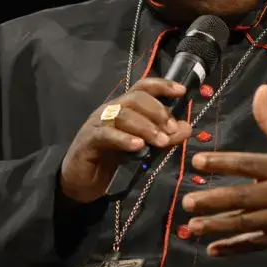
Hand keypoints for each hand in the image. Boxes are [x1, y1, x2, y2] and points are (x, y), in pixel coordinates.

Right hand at [60, 78, 192, 202]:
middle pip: (135, 98)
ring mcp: (97, 123)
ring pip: (123, 115)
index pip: (143, 87)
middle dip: (158, 111)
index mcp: (123, 107)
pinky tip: (138, 146)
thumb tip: (187, 128)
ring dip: (146, 127)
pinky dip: (124, 139)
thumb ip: (164, 137)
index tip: (182, 91)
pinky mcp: (89, 141)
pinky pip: (107, 135)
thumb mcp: (142, 147)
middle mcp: (110, 109)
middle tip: (171, 130)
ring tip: (161, 142)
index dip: (162, 85)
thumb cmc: (111, 159)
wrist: (79, 181)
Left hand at [180, 84, 266, 255]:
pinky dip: (233, 248)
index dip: (221, 162)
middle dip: (213, 201)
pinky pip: (254, 244)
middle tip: (186, 202)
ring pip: (244, 224)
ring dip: (216, 226)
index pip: (246, 164)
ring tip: (190, 227)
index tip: (196, 161)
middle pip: (241, 198)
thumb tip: (261, 88)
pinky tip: (211, 250)